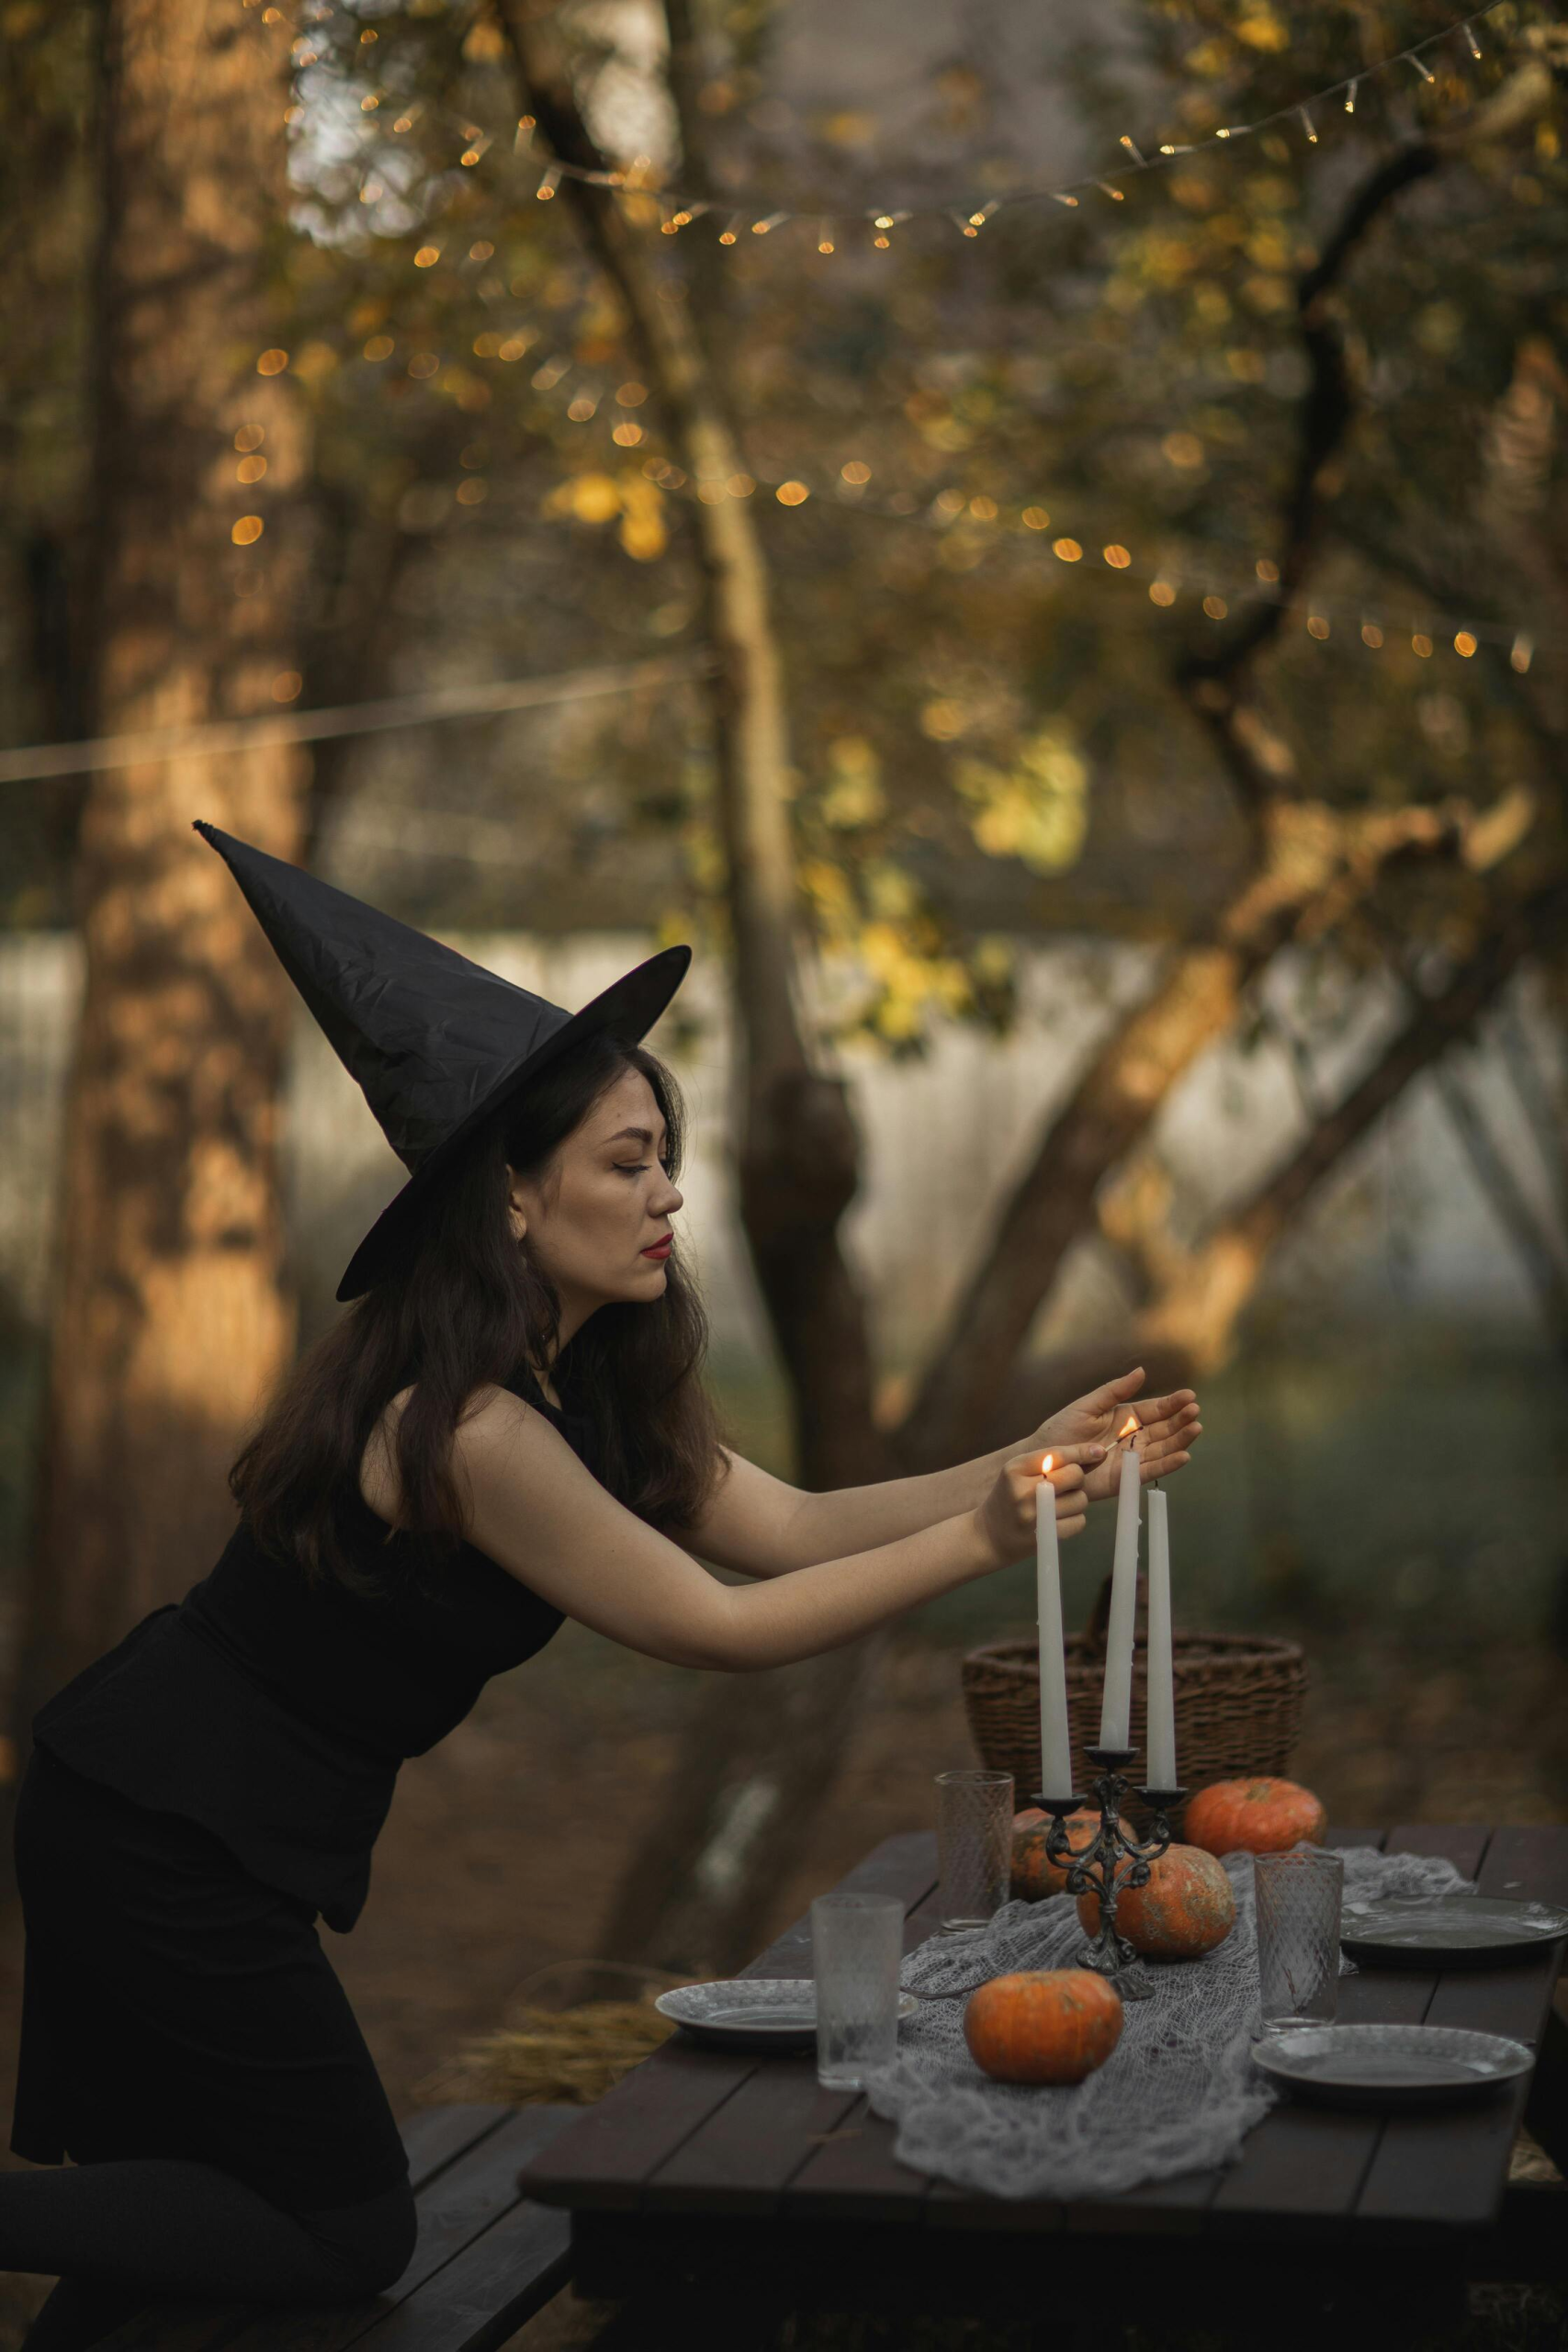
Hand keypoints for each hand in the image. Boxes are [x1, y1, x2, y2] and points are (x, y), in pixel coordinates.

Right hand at [976, 1444, 1098, 1569]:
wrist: (988, 1535)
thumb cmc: (1009, 1497)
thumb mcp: (1018, 1472)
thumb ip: (1049, 1461)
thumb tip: (1094, 1452)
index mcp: (1015, 1468)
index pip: (1057, 1454)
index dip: (1082, 1451)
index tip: (1098, 1451)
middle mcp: (1023, 1490)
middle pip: (1074, 1475)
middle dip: (1078, 1478)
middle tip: (1067, 1484)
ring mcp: (1034, 1516)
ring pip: (1080, 1499)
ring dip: (1077, 1500)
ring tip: (1060, 1503)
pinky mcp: (1044, 1537)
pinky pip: (1079, 1522)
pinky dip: (1076, 1519)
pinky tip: (1060, 1519)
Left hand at [1033, 1367, 1200, 1504]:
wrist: (1045, 1462)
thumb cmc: (1061, 1431)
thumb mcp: (1087, 1406)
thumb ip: (1114, 1391)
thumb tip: (1141, 1371)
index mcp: (1125, 1418)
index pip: (1155, 1409)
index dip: (1172, 1403)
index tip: (1189, 1396)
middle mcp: (1133, 1438)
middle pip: (1164, 1429)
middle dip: (1181, 1420)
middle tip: (1195, 1411)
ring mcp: (1132, 1459)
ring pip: (1163, 1449)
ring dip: (1181, 1440)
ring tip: (1195, 1429)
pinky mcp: (1127, 1479)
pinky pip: (1151, 1471)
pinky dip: (1168, 1465)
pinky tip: (1184, 1456)